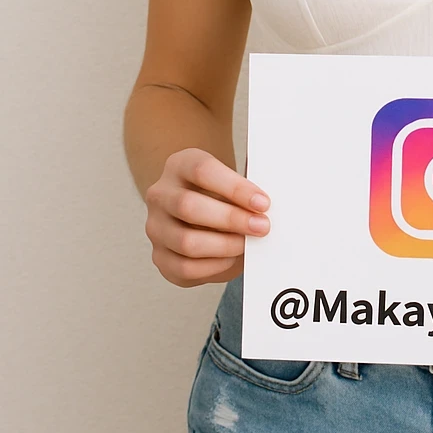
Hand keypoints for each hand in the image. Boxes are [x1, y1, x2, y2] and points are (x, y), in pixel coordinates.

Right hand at [144, 148, 270, 287]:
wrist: (201, 213)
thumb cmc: (224, 194)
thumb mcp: (234, 180)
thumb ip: (249, 184)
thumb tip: (276, 192)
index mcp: (179, 164)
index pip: (202, 171)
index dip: (235, 188)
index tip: (263, 202)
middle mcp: (160, 194)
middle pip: (188, 206)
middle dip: (232, 219)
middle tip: (262, 227)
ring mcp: (156, 227)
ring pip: (186, 241)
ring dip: (225, 246)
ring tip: (248, 244)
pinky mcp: (161, 257)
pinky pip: (185, 268)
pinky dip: (214, 266)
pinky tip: (232, 258)